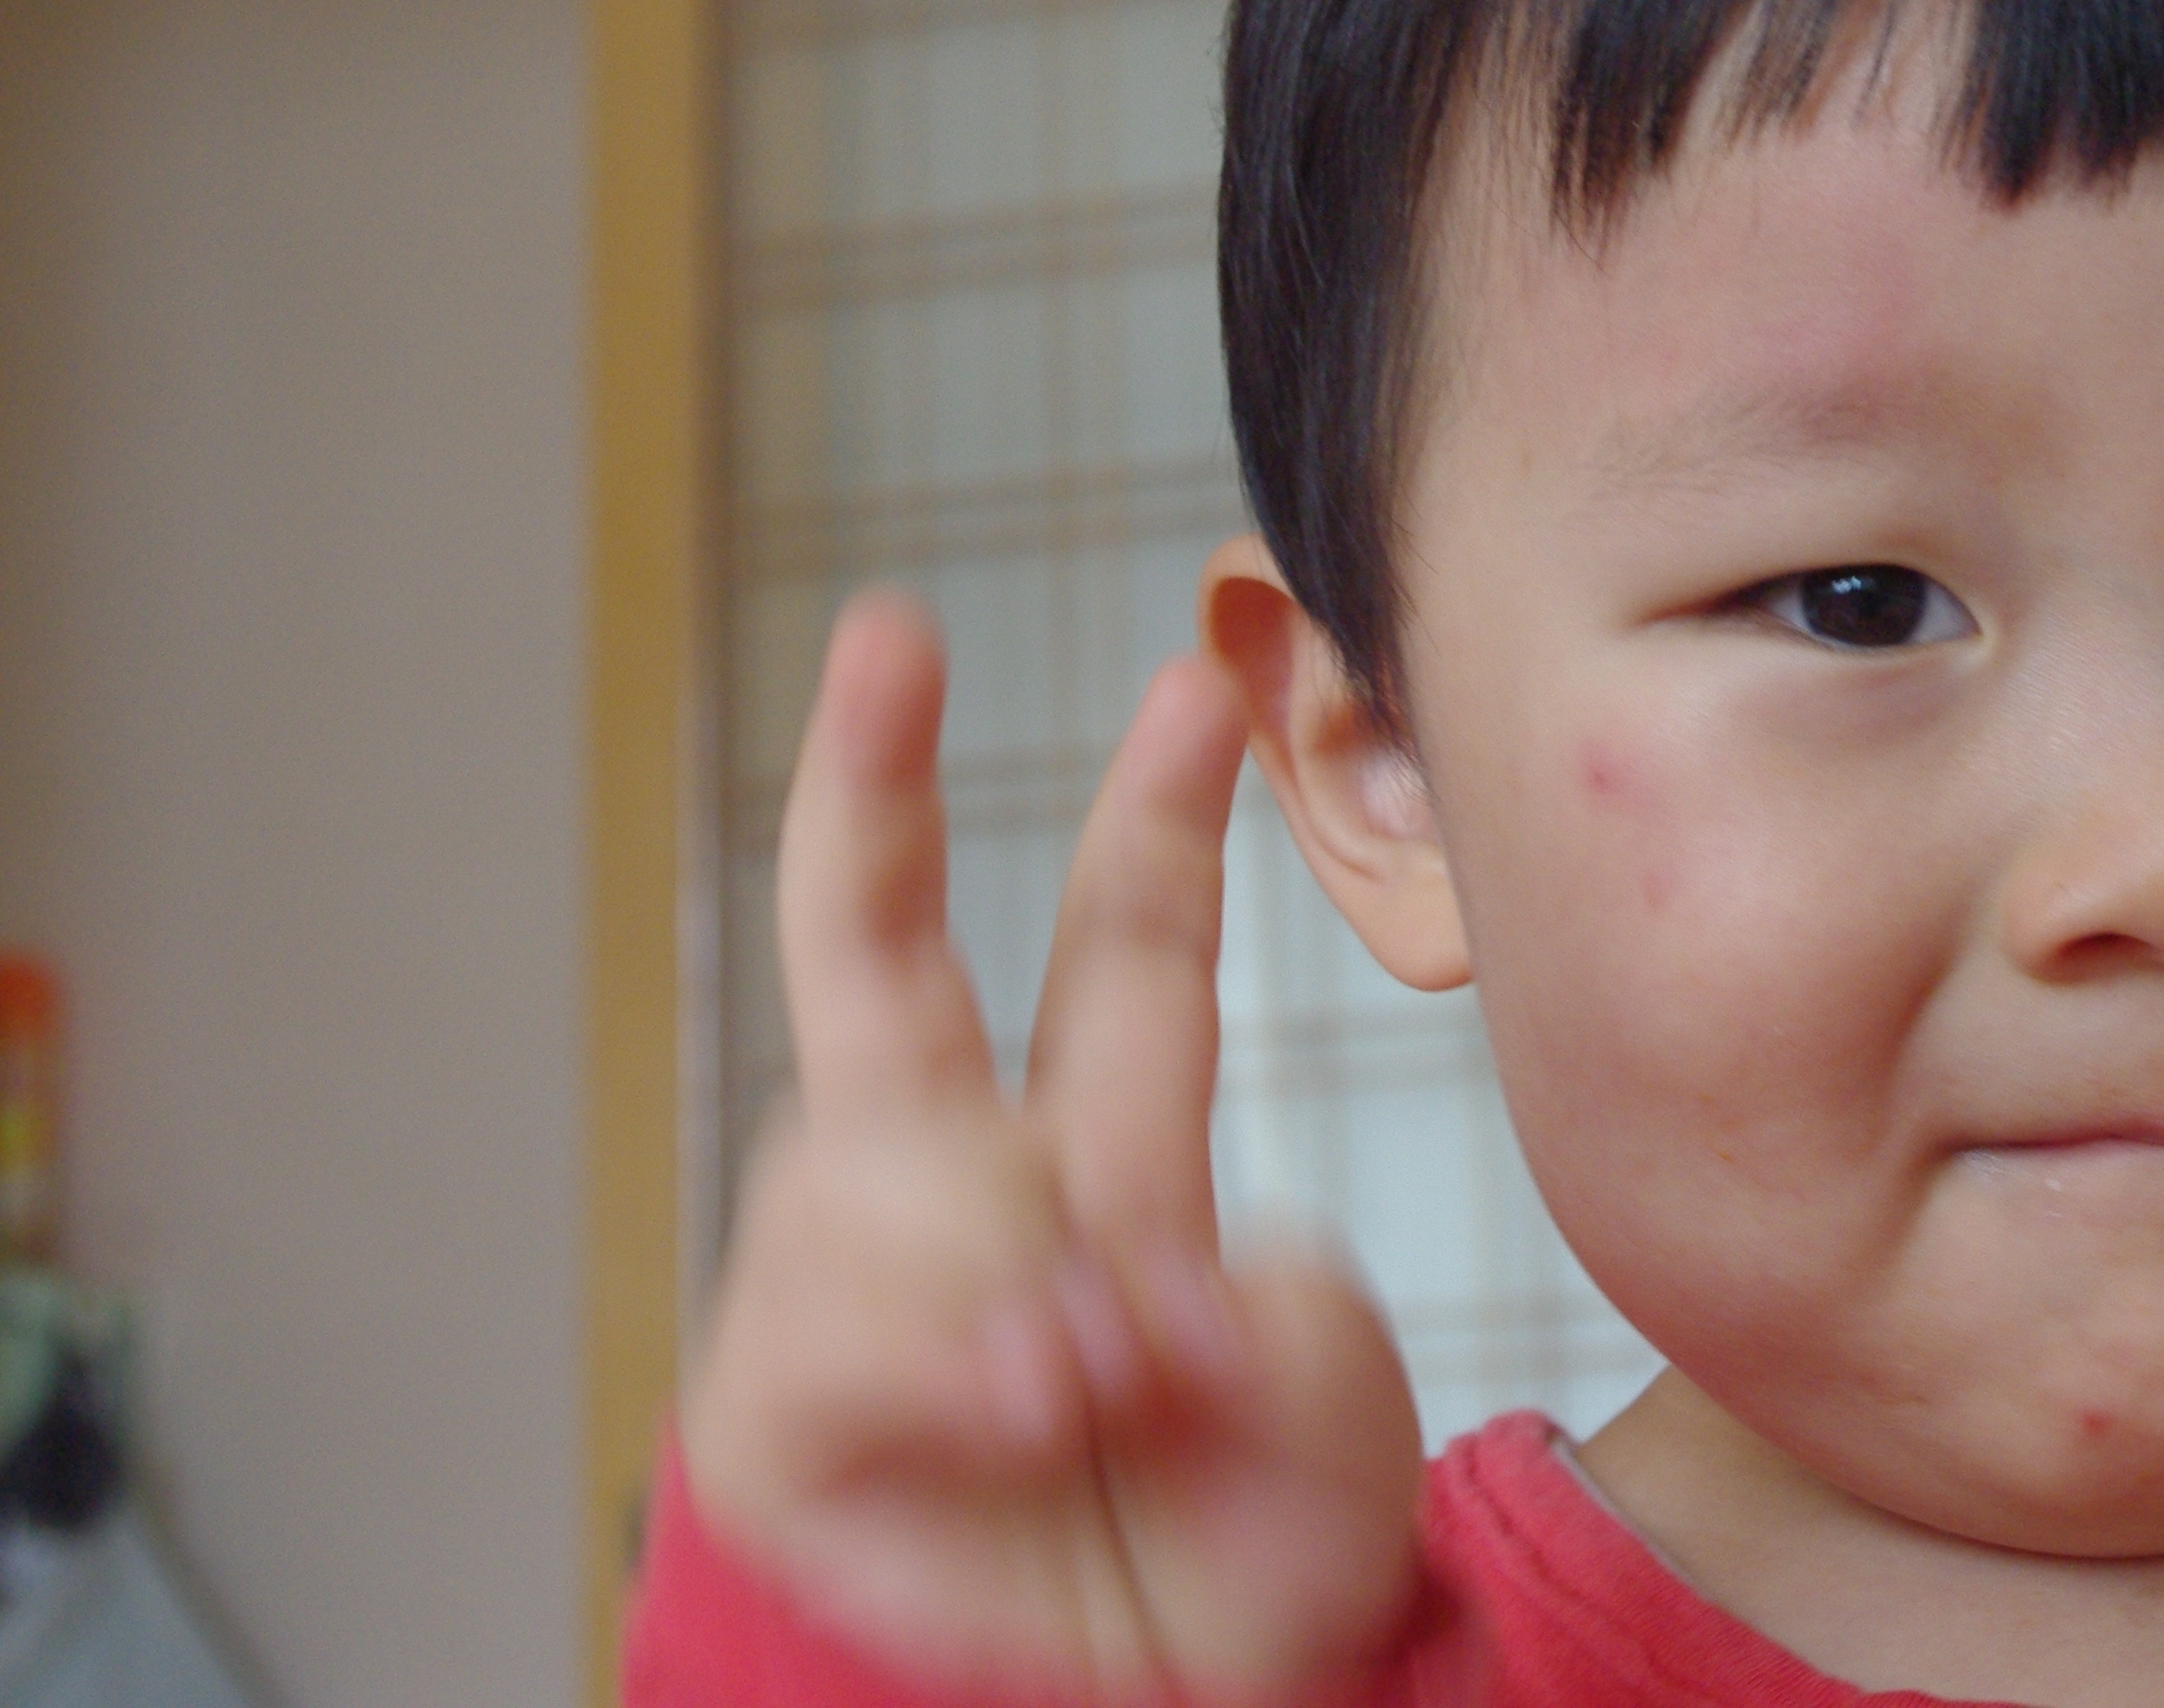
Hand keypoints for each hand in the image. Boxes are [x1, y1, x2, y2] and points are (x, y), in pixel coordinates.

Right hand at [680, 592, 1423, 1695]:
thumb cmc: (1247, 1581)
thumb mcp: (1333, 1432)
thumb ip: (1267, 1322)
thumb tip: (1102, 1299)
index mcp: (1109, 1173)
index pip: (1111, 961)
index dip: (1150, 819)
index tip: (1194, 672)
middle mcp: (965, 1206)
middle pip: (878, 961)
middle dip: (871, 791)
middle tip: (890, 635)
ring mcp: (856, 1302)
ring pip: (865, 1159)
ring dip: (990, 1244)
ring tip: (1096, 1373)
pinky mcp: (775, 1425)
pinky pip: (811, 1327)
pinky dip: (936, 1350)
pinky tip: (1029, 1400)